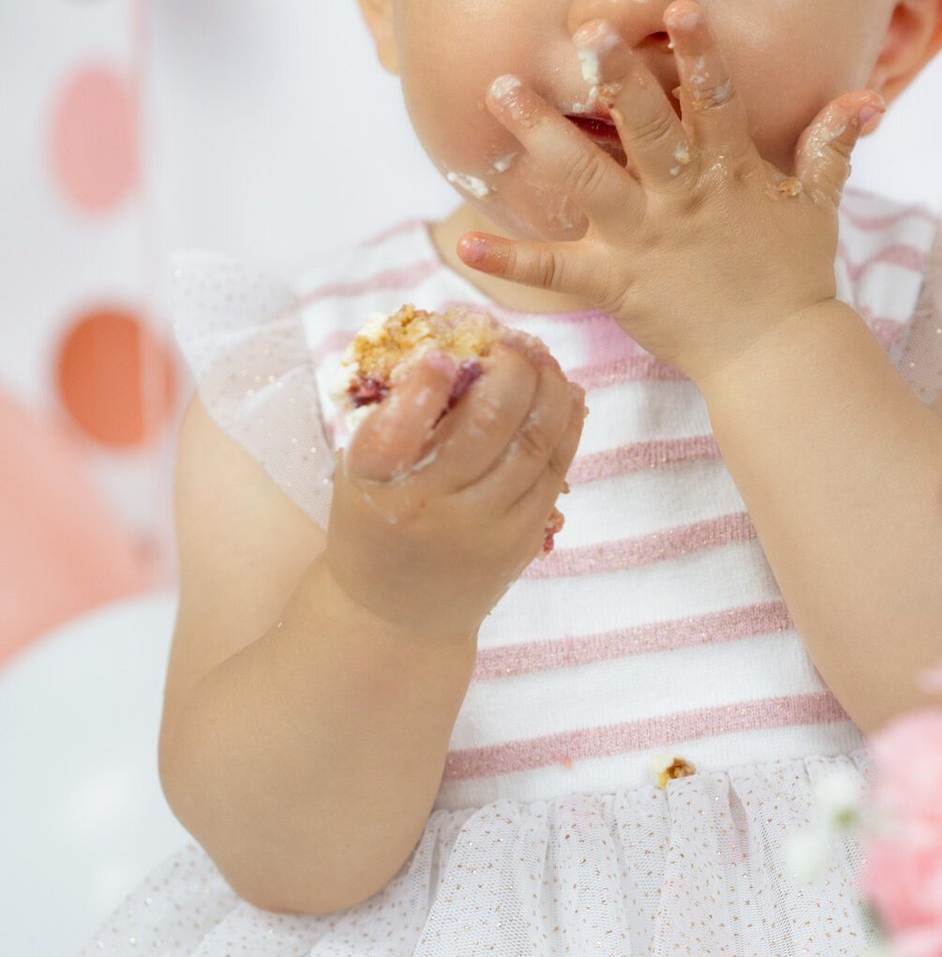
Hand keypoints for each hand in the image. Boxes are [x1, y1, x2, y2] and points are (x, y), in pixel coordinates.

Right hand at [326, 339, 585, 639]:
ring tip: (545, 360)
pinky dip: (567, 426)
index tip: (445, 351)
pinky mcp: (521, 539)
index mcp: (376, 486)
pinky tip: (567, 394)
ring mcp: (483, 527)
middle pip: (487, 426)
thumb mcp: (359, 474)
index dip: (426, 384)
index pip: (399, 428)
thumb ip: (396, 418)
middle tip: (515, 342)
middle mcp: (431, 508)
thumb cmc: (375, 524)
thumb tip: (453, 350)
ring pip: (532, 443)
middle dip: (511, 371)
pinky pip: (554, 471)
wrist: (398, 614)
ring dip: (548, 390)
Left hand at [457, 0, 883, 387]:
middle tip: (586, 33)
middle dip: (618, 79)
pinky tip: (461, 238)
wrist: (776, 356)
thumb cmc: (795, 276)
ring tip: (502, 90)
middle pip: (646, 129)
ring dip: (542, 135)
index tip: (679, 10)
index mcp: (730, 173)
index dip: (700, 56)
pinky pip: (554, 269)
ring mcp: (644, 240)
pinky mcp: (614, 284)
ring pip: (588, 178)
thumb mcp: (818, 205)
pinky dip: (509, 257)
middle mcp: (682, 199)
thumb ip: (831, 144)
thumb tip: (870, 96)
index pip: (716, 102)